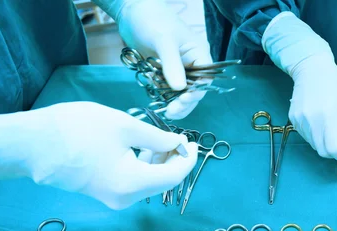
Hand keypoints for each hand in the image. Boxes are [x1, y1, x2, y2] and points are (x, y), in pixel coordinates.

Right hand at [26, 102, 197, 209]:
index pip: (174, 176)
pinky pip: (132, 182)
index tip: (192, 143)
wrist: (31, 144)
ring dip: (158, 162)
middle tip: (176, 137)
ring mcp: (112, 198)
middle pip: (162, 182)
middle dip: (173, 160)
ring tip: (158, 139)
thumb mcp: (124, 126)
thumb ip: (156, 138)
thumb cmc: (76, 130)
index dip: (188, 159)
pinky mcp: (102, 193)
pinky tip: (140, 148)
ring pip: (147, 182)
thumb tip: (178, 144)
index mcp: (133, 184)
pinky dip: (142, 166)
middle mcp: (125, 199)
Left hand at [113, 0, 212, 118]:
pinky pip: (166, 90)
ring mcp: (177, 70)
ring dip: (172, 102)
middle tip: (171, 112)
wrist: (131, 12)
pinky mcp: (164, 73)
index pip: (205, 80)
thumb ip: (172, 64)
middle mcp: (191, 65)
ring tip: (163, 110)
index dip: (196, 93)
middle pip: (193, 91)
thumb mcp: (163, 40)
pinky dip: (161, 96)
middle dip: (183, 103)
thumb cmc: (152, 19)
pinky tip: (155, 98)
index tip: (182, 101)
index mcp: (199, 54)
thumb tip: (179, 89)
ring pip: (179, 94)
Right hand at [289, 55, 336, 160]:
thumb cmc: (334, 85)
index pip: (332, 148)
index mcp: (327, 116)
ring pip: (314, 145)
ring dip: (325, 144)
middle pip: (322, 151)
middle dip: (334, 152)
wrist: (311, 69)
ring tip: (331, 128)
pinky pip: (306, 136)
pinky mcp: (293, 119)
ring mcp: (299, 121)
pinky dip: (316, 136)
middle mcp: (311, 121)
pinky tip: (320, 123)